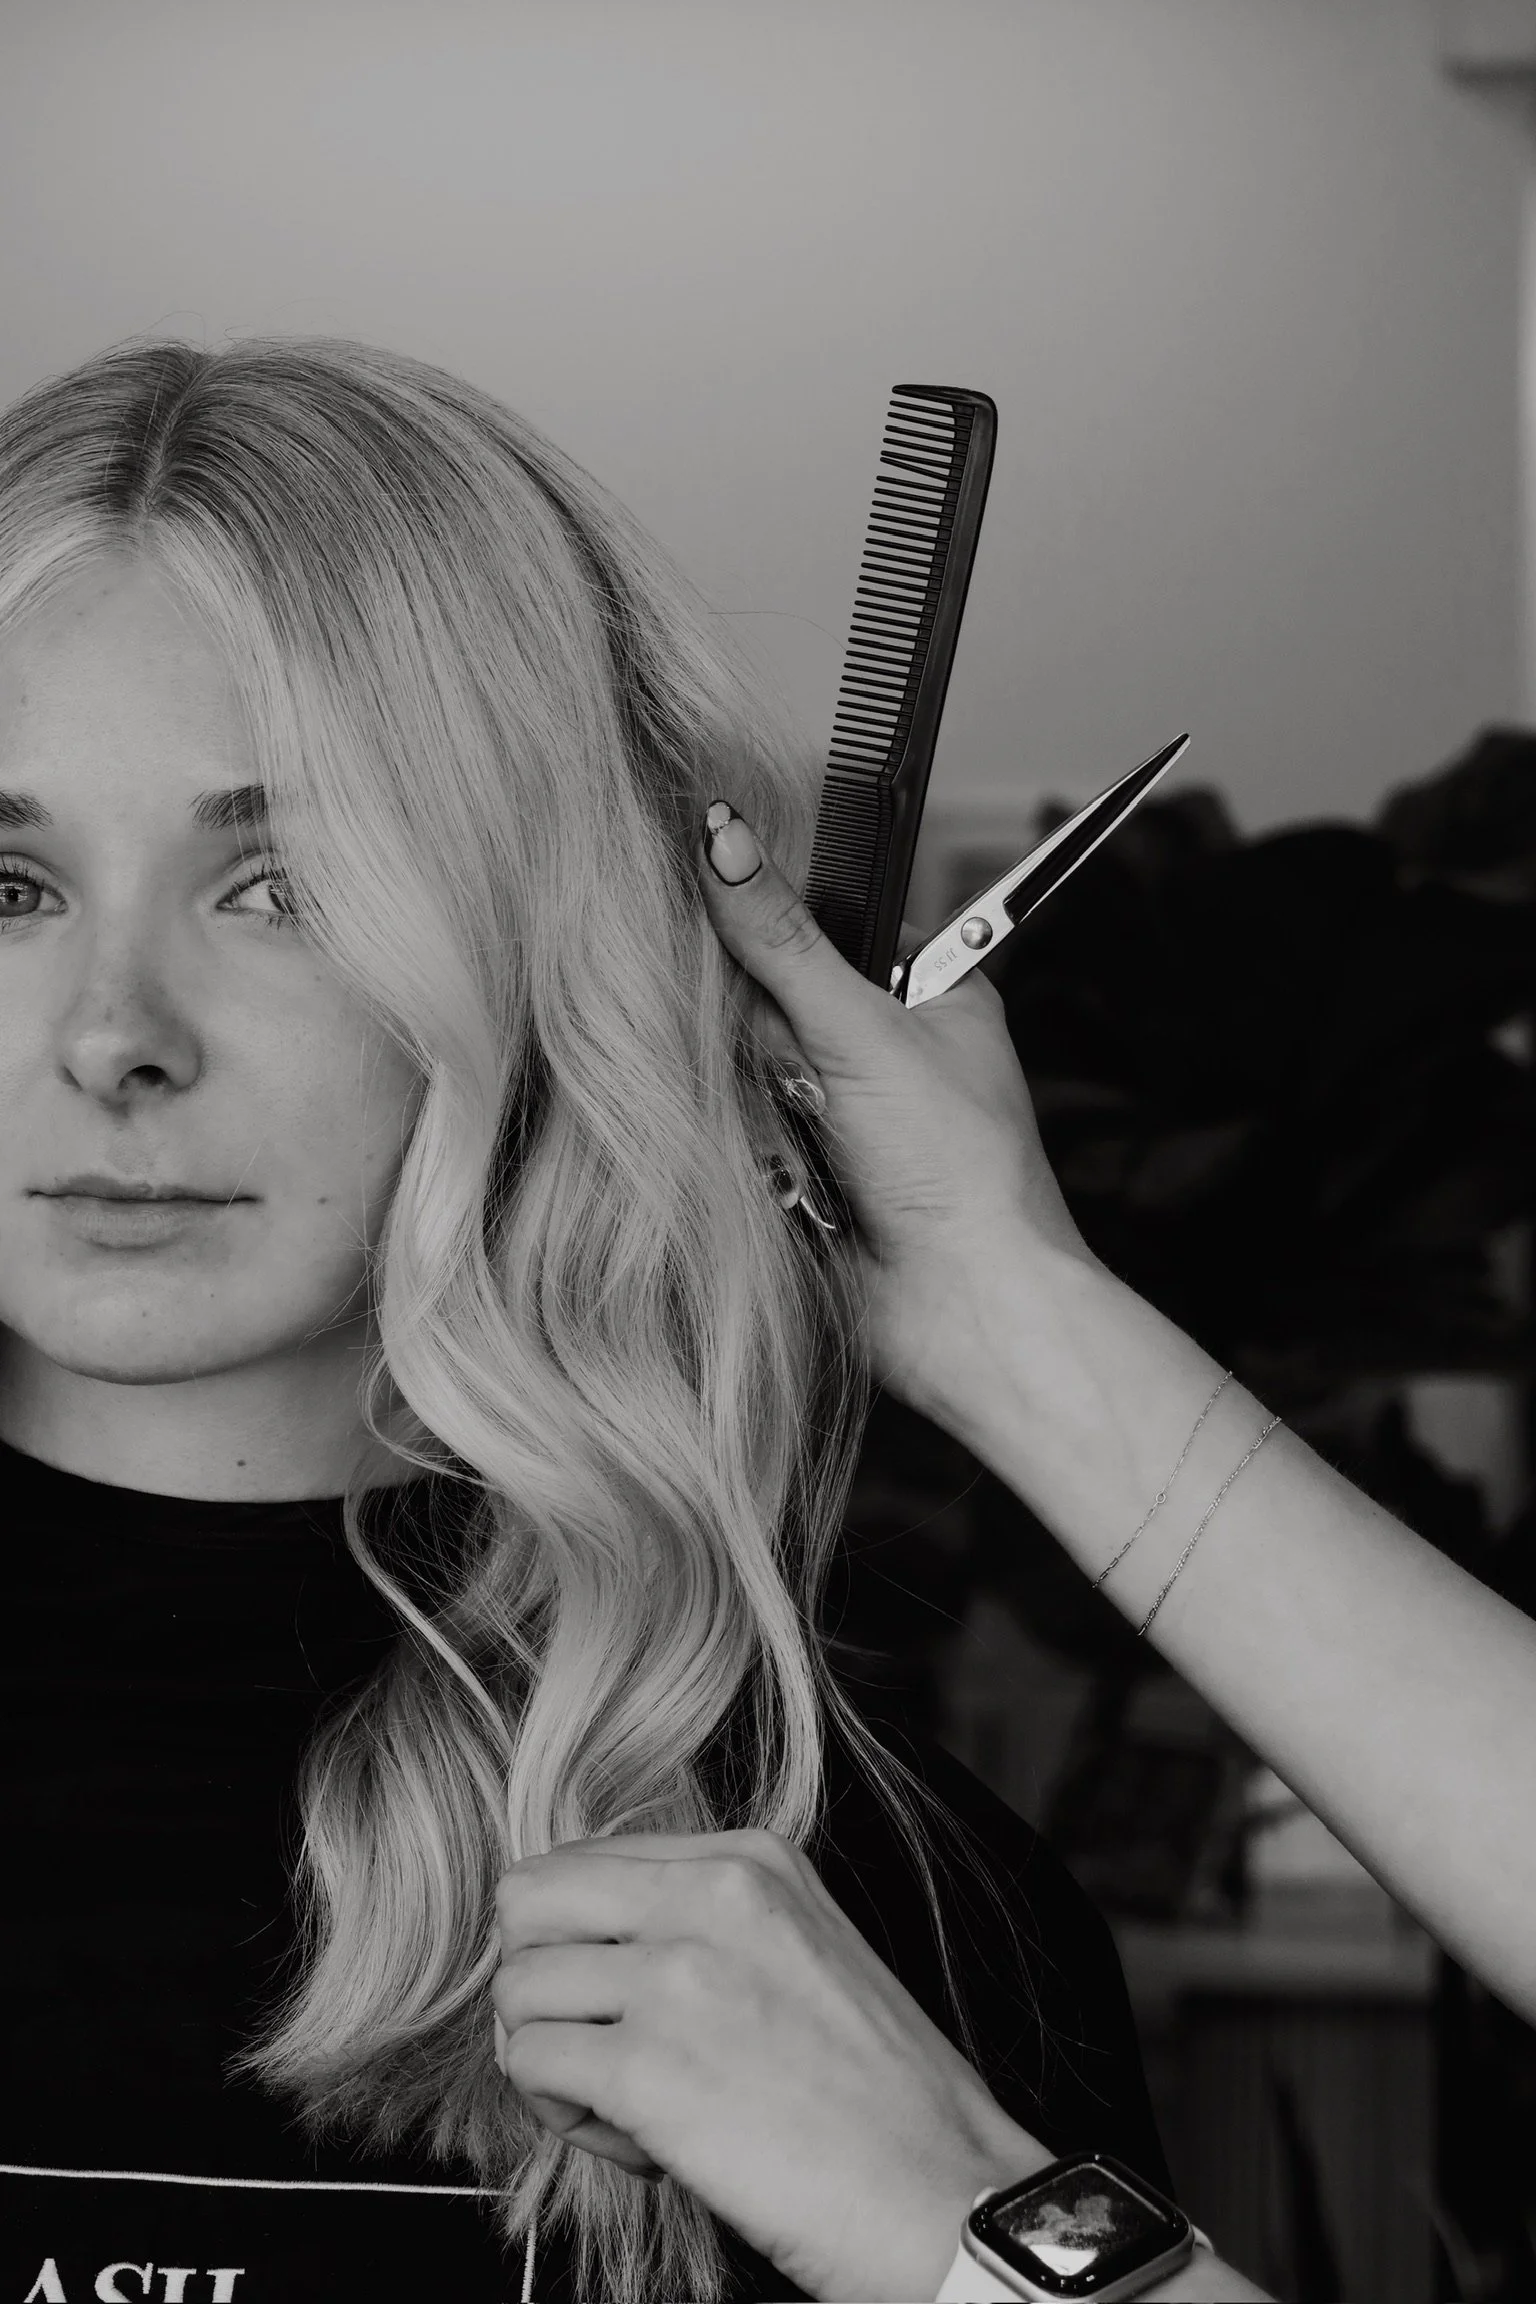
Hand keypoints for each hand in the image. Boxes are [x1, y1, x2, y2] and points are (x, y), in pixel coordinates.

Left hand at [491, 1826, 1054, 2301]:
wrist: (945, 2195)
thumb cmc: (877, 2101)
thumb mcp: (800, 1949)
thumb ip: (704, 1920)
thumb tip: (586, 1942)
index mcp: (749, 1860)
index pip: (582, 1860)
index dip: (578, 1942)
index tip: (623, 2003)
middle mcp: (709, 1894)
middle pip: (527, 1902)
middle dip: (542, 1983)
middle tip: (598, 2051)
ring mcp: (677, 1975)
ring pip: (518, 1989)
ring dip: (552, 2060)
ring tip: (628, 2108)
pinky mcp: (649, 2066)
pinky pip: (531, 2064)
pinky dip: (562, 2114)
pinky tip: (638, 2144)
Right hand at [695, 802, 1092, 1424]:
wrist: (966, 1314)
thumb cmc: (958, 1168)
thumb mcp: (863, 1030)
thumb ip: (781, 939)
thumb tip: (721, 836)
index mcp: (925, 992)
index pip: (818, 924)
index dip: (767, 930)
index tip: (719, 926)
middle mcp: (882, 1051)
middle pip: (766, 1000)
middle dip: (757, 1035)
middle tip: (793, 1072)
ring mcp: (841, 1118)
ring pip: (741, 1072)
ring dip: (748, 1102)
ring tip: (798, 1137)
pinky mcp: (801, 1179)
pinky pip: (733, 1138)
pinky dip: (739, 1153)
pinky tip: (766, 1171)